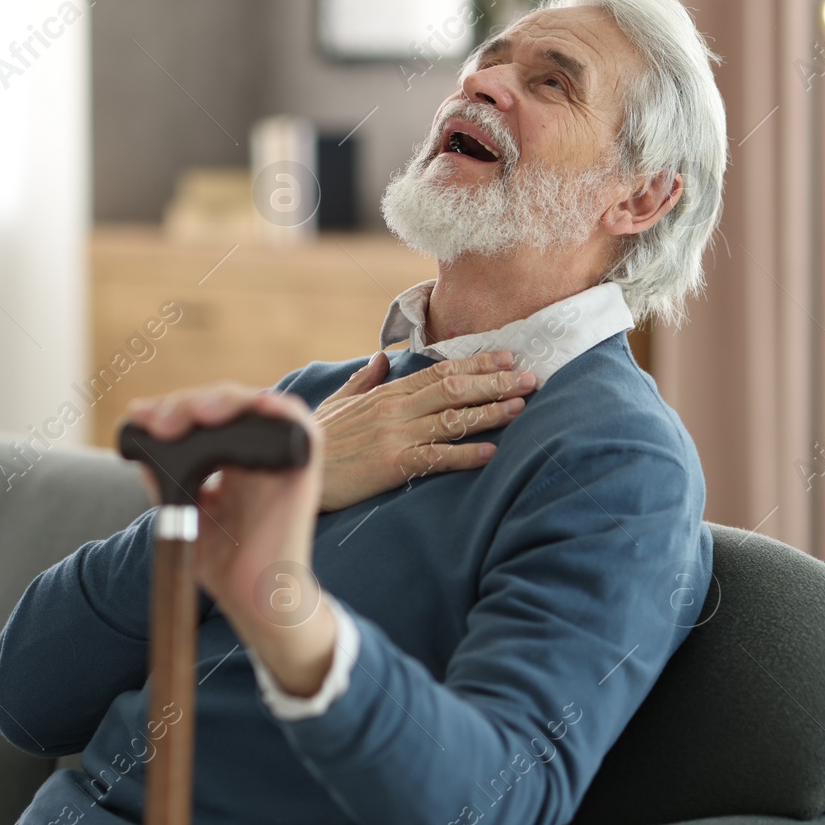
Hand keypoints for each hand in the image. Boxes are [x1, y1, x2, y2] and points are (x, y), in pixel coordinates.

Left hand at [124, 383, 334, 696]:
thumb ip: (167, 481)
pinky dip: (282, 412)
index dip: (175, 409)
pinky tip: (257, 406)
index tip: (140, 416)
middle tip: (160, 422)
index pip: (208, 417)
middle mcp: (257, 456)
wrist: (252, 600)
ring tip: (197, 414)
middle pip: (229, 404)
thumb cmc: (225, 564)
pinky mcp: (301, 474)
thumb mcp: (187, 514)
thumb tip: (140, 448)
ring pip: (261, 406)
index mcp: (232, 462)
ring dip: (228, 401)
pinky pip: (302, 430)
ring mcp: (280, 462)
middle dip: (189, 405)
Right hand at [315, 349, 536, 510]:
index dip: (478, 362)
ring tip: (521, 407)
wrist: (294, 467)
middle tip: (530, 378)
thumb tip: (381, 357)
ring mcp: (396, 436)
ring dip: (490, 412)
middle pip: (454, 389)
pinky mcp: (393, 465)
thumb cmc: (318, 437)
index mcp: (388, 392)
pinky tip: (491, 452)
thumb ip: (364, 379)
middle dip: (496, 382)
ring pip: (452, 419)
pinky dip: (466, 454)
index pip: (441, 370)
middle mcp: (396, 409)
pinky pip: (437, 457)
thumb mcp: (339, 401)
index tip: (508, 357)